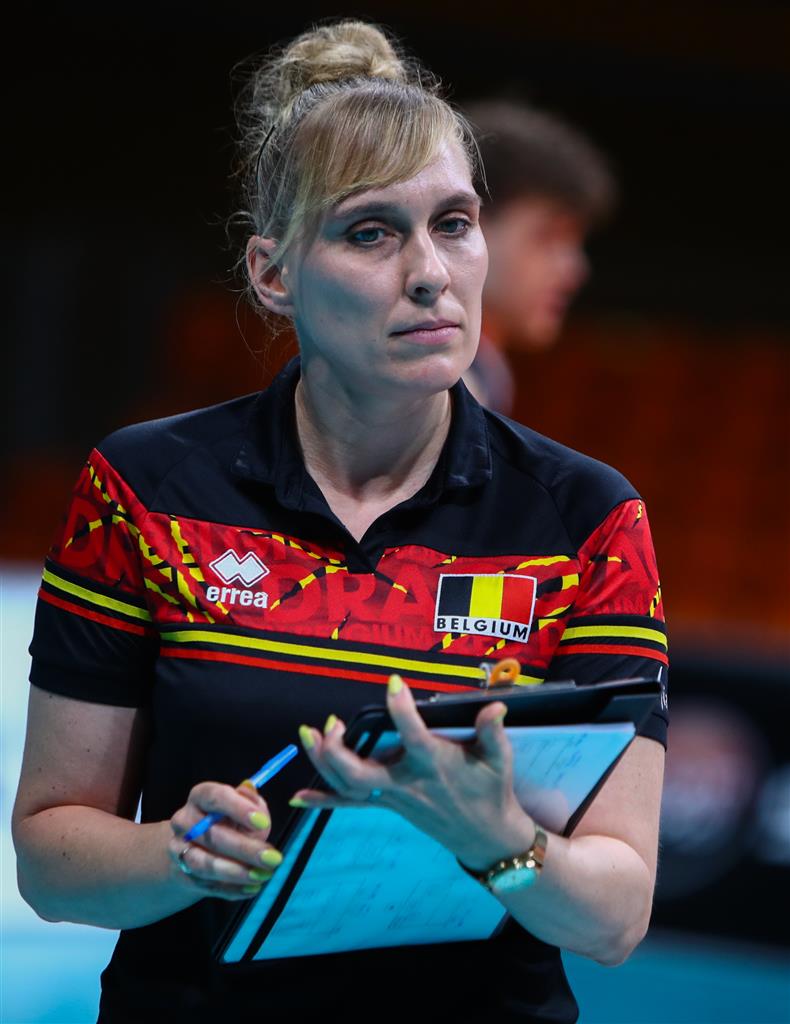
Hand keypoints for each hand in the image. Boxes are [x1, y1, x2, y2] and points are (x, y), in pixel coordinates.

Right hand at [168, 779, 282, 899]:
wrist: (195, 846)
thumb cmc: (226, 821)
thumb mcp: (242, 806)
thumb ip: (251, 802)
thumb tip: (253, 799)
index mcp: (200, 797)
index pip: (215, 797)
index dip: (239, 809)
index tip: (263, 823)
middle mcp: (184, 822)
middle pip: (211, 835)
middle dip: (245, 848)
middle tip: (273, 858)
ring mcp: (179, 850)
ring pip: (205, 864)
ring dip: (237, 872)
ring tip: (263, 875)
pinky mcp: (183, 875)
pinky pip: (207, 885)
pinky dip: (232, 889)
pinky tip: (252, 888)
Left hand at [291, 675, 534, 869]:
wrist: (484, 835)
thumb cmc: (491, 790)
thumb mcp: (499, 760)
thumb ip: (493, 732)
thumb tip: (495, 707)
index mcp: (433, 764)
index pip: (413, 736)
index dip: (402, 710)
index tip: (394, 682)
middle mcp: (407, 782)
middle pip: (360, 773)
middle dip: (337, 750)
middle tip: (330, 722)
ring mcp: (392, 796)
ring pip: (348, 784)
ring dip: (323, 762)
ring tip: (307, 735)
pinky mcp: (387, 804)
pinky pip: (349, 803)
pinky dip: (323, 800)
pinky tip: (297, 797)